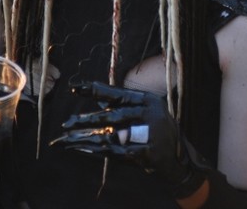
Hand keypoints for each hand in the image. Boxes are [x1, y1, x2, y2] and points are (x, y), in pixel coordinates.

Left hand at [51, 81, 205, 198]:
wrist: (179, 159)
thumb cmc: (160, 131)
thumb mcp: (148, 111)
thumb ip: (125, 106)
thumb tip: (98, 101)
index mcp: (148, 100)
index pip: (118, 93)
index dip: (96, 90)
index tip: (75, 87)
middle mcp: (150, 114)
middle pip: (113, 116)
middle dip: (88, 120)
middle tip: (67, 122)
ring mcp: (151, 134)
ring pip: (112, 135)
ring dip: (88, 137)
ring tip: (68, 139)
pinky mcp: (148, 154)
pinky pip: (117, 152)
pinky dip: (98, 151)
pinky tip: (83, 150)